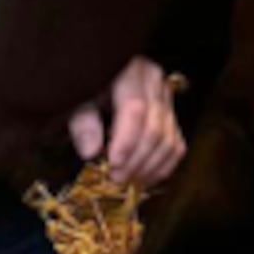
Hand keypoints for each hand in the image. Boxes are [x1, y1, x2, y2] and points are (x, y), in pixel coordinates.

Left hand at [69, 56, 184, 185]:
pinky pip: (176, 146)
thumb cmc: (88, 87)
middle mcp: (155, 84)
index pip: (136, 108)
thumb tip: (90, 152)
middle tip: (115, 178)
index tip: (112, 163)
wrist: (101, 76)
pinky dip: (162, 167)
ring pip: (169, 141)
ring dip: (149, 167)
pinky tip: (143, 178)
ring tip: (126, 181)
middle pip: (155, 128)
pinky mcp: (172, 117)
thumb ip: (83, 122)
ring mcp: (167, 101)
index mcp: (131, 72)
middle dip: (135, 160)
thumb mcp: (77, 98)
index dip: (127, 140)